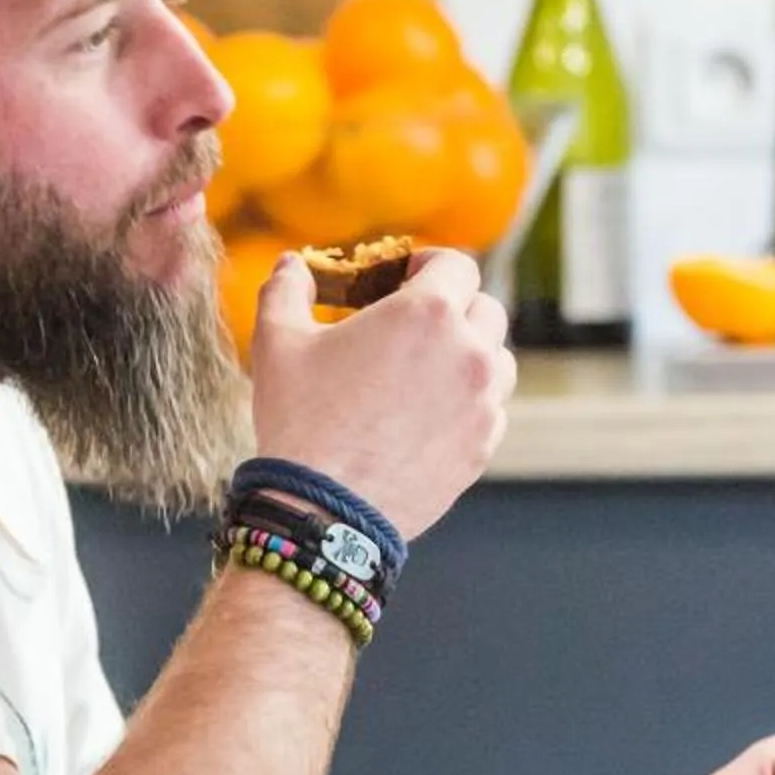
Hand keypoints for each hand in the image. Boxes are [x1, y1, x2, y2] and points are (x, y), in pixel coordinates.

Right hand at [248, 247, 512, 539]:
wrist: (323, 510)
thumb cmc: (300, 419)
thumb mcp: (277, 341)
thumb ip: (287, 288)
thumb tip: (291, 264)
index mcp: (428, 312)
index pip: (458, 264)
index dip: (431, 265)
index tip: (405, 277)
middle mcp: (470, 352)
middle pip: (485, 308)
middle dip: (453, 306)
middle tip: (413, 323)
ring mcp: (483, 403)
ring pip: (498, 360)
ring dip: (470, 353)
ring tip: (426, 367)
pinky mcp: (483, 446)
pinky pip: (491, 409)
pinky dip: (470, 402)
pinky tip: (430, 412)